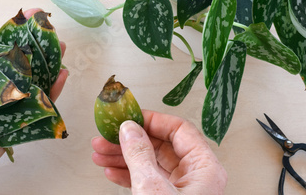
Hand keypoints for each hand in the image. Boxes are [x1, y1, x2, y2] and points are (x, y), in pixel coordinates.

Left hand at [0, 9, 67, 194]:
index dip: (12, 33)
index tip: (29, 17)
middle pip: (18, 65)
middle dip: (35, 47)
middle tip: (50, 30)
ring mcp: (4, 109)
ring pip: (31, 83)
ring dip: (47, 65)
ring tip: (61, 47)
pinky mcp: (15, 128)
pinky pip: (37, 109)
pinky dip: (52, 93)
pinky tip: (61, 75)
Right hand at [91, 110, 226, 193]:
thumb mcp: (153, 189)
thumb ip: (139, 154)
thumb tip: (129, 129)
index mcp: (205, 167)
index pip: (179, 130)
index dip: (152, 120)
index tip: (129, 117)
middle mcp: (196, 176)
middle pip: (161, 146)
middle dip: (130, 140)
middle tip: (107, 136)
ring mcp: (181, 191)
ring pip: (150, 163)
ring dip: (124, 157)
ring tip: (100, 153)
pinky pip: (147, 181)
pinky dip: (128, 175)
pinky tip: (111, 171)